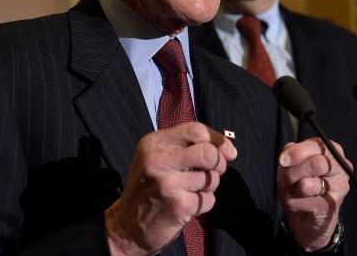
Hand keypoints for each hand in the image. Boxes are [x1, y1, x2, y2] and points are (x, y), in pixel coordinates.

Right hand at [104, 122, 237, 255]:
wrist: (127, 226)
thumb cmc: (149, 188)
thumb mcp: (158, 157)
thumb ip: (189, 147)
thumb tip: (230, 150)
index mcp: (154, 143)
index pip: (196, 130)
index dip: (217, 140)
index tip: (226, 151)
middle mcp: (158, 160)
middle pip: (209, 153)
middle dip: (218, 164)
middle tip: (211, 172)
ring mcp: (168, 183)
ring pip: (212, 178)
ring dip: (208, 187)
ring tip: (189, 191)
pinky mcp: (179, 205)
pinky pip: (209, 199)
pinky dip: (203, 204)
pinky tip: (186, 206)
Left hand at [276, 138, 349, 250]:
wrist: (306, 217)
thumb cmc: (300, 185)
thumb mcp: (291, 165)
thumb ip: (290, 155)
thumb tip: (286, 157)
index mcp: (332, 151)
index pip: (316, 146)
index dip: (297, 153)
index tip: (282, 161)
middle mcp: (341, 167)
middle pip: (316, 164)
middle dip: (293, 172)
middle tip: (284, 180)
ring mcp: (340, 187)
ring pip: (307, 185)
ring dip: (292, 189)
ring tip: (293, 191)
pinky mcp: (332, 206)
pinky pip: (303, 202)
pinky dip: (293, 203)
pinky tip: (297, 204)